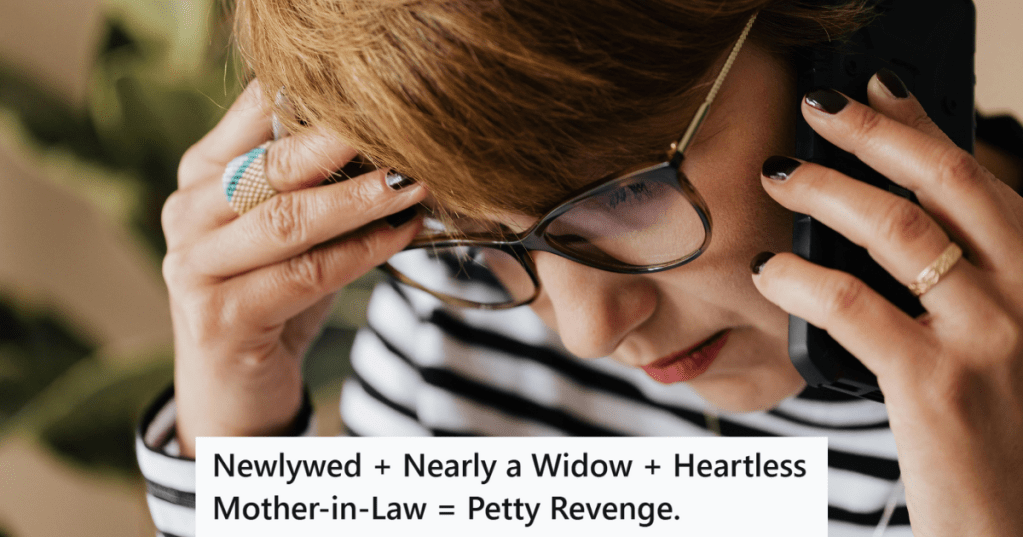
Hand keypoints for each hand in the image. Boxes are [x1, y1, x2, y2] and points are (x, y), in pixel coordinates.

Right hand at [162, 81, 425, 455]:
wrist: (233, 391)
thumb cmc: (271, 295)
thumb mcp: (289, 229)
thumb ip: (317, 183)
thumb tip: (392, 135)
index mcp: (201, 174)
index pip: (253, 114)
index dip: (312, 94)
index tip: (376, 82)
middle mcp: (188, 213)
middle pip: (272, 166)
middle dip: (341, 142)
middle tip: (401, 125)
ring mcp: (195, 267)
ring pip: (288, 221)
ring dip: (359, 200)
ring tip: (411, 182)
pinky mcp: (219, 317)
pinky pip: (303, 275)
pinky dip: (359, 253)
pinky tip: (400, 235)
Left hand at [752, 72, 1022, 536]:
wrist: (1019, 522)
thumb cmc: (999, 429)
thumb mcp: (1001, 336)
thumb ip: (963, 275)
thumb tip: (891, 213)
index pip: (978, 176)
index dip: (922, 125)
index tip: (875, 90)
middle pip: (945, 181)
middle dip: (873, 134)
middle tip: (817, 109)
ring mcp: (989, 336)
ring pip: (897, 230)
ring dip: (828, 192)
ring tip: (781, 176)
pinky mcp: (935, 382)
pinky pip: (854, 305)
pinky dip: (802, 278)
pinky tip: (771, 270)